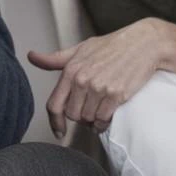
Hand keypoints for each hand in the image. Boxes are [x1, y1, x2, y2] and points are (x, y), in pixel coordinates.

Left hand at [27, 18, 168, 138]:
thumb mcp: (80, 49)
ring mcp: (99, 88)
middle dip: (79, 116)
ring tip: (99, 109)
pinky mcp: (116, 95)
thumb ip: (55, 58)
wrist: (143, 44)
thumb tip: (31, 56)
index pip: (54, 104)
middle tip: (88, 109)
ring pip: (88, 119)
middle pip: (72, 115)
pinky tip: (108, 114)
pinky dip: (104, 122)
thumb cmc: (112, 45)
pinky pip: (104, 119)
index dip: (54, 122)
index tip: (58, 131)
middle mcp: (82, 80)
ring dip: (93, 120)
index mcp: (70, 70)